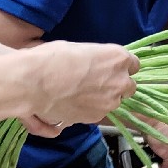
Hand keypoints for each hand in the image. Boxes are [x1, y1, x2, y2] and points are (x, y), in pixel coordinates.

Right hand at [10, 41, 138, 133]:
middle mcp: (120, 81)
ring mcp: (110, 102)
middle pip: (128, 86)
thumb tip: (96, 66)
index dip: (121, 67)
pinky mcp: (96, 118)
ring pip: (113, 101)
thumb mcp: (80, 49)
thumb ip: (96, 60)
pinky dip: (89, 109)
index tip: (111, 69)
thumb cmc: (53, 58)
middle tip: (96, 83)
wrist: (33, 82)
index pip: (134, 65)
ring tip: (80, 94)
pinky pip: (98, 112)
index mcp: (118, 59)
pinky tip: (73, 103)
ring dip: (103, 99)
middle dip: (116, 85)